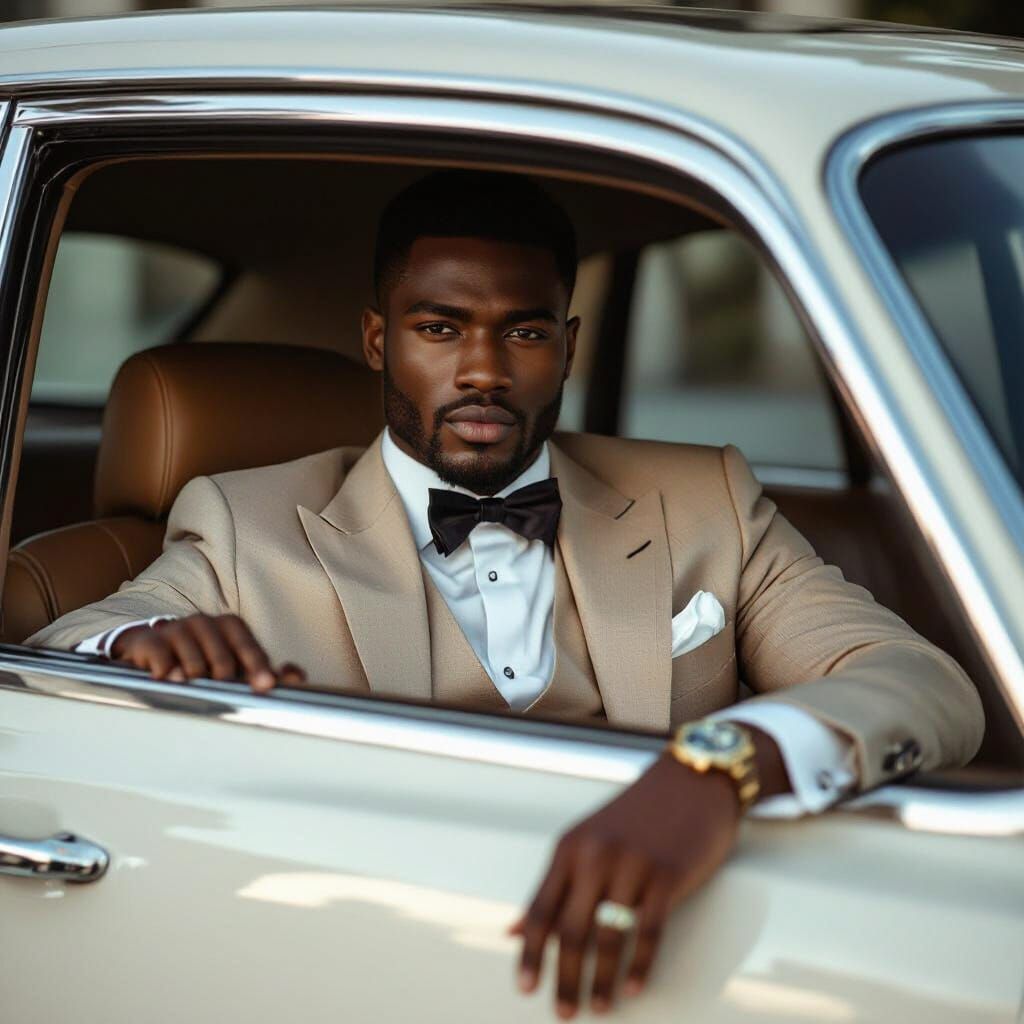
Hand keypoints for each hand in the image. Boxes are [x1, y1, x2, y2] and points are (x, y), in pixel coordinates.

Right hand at [111, 614, 305, 692]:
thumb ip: (267, 671)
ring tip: (192, 684)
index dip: (258, 665)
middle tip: (222, 688)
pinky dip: (165, 670)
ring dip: (195, 677)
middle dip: (224, 676)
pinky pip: (160, 656)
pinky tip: (166, 679)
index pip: (247, 645)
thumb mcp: (235, 665)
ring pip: (193, 660)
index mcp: (229, 627)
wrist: (153, 652)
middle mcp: (204, 623)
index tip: (266, 685)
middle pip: (221, 657)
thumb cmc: (203, 660)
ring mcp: (176, 630)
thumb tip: (296, 677)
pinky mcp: (149, 641)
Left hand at [511, 729, 789, 1017]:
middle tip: (563, 1013)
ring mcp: (631, 864)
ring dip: (602, 980)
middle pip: (570, 931)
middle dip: (564, 978)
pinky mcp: (667, 874)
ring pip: (607, 937)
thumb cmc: (639, 812)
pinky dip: (640, 965)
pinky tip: (634, 988)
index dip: (530, 953)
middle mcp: (595, 855)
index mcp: (569, 847)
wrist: (691, 779)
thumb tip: (513, 929)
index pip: (540, 909)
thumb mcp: (588, 839)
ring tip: (599, 1007)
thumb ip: (555, 885)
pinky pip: (649, 931)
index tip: (525, 988)